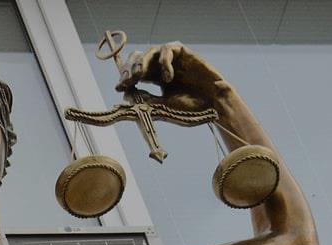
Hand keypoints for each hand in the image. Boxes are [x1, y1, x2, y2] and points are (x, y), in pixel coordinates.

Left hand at [117, 41, 233, 111]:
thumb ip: (146, 101)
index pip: (135, 73)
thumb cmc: (191, 107)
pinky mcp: (183, 52)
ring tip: (139, 76)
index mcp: (155, 78)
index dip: (125, 78)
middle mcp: (161, 66)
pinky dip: (164, 62)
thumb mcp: (164, 106)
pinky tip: (168, 77)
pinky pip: (167, 50)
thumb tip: (126, 96)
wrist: (213, 104)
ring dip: (141, 63)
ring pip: (149, 51)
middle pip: (138, 59)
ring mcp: (172, 58)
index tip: (119, 87)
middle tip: (127, 80)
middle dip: (129, 69)